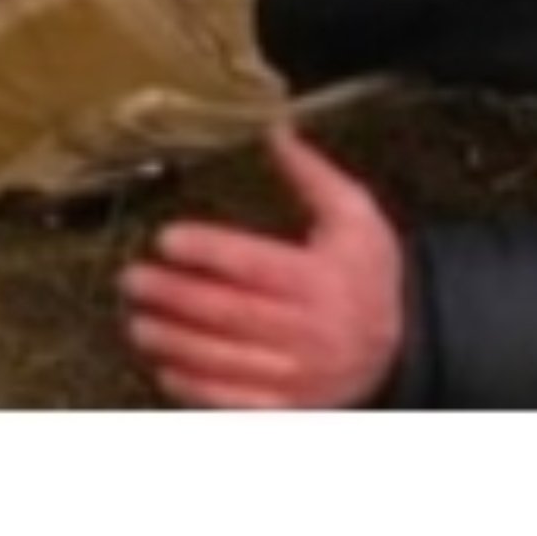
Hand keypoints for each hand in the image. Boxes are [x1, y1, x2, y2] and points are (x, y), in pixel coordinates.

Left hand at [119, 122, 403, 408]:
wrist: (404, 345)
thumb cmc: (368, 273)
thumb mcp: (355, 216)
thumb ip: (312, 176)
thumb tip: (275, 129)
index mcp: (323, 280)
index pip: (255, 264)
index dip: (208, 251)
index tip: (166, 239)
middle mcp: (312, 330)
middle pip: (231, 313)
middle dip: (175, 297)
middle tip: (132, 280)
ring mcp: (301, 375)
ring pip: (227, 360)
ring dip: (175, 343)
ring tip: (137, 323)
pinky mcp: (292, 406)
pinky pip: (237, 402)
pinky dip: (197, 389)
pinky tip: (164, 369)